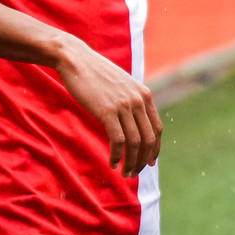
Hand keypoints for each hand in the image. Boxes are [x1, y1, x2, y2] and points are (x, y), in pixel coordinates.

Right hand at [55, 38, 162, 175]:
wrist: (76, 60)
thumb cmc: (96, 75)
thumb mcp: (121, 86)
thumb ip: (130, 102)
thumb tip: (132, 123)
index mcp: (145, 95)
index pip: (157, 128)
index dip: (155, 148)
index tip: (149, 162)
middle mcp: (138, 101)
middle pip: (149, 139)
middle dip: (144, 160)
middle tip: (135, 173)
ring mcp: (124, 105)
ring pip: (135, 142)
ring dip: (131, 162)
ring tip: (125, 174)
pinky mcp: (107, 111)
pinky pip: (118, 140)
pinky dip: (117, 155)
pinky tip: (112, 163)